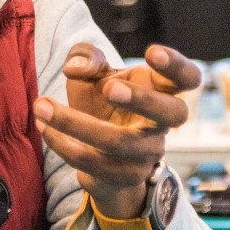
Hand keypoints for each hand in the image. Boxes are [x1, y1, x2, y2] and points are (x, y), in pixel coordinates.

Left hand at [35, 43, 198, 219]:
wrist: (100, 156)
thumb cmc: (104, 103)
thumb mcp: (96, 74)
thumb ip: (86, 58)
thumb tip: (76, 68)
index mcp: (163, 92)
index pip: (189, 78)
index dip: (177, 65)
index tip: (151, 52)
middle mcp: (161, 126)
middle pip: (173, 114)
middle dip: (143, 100)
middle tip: (110, 88)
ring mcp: (145, 154)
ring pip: (118, 142)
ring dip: (74, 123)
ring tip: (41, 105)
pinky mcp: (121, 176)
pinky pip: (92, 162)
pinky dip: (63, 143)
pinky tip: (43, 127)